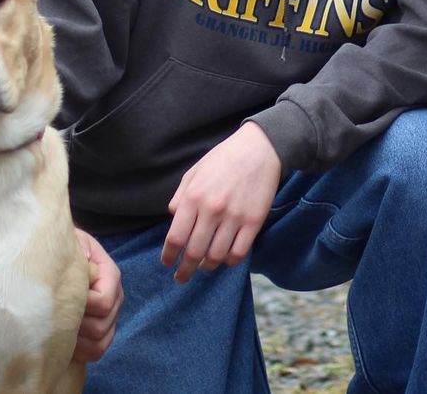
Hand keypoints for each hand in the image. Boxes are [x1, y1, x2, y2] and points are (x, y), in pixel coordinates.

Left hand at [72, 230, 121, 362]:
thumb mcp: (74, 243)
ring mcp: (110, 317)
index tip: (64, 296)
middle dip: (76, 324)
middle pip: (101, 327)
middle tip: (57, 315)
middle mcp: (115, 297)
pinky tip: (66, 339)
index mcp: (110, 275)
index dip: (83, 304)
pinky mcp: (102, 332)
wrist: (60, 258)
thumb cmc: (64, 250)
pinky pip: (96, 351)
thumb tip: (84, 271)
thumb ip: (80, 253)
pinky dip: (80, 351)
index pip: (103, 303)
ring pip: (100, 343)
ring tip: (60, 328)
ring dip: (77, 340)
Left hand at [161, 123, 281, 282]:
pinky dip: (229, 262)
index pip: (176, 237)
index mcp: (194, 196)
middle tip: (181, 278)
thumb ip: (181, 196)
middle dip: (185, 271)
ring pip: (216, 257)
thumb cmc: (223, 159)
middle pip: (194, 252)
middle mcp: (212, 209)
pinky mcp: (253, 222)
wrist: (259, 149)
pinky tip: (225, 258)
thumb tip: (173, 220)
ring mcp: (234, 217)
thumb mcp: (195, 171)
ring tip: (203, 267)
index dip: (169, 256)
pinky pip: (239, 253)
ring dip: (207, 267)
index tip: (167, 263)